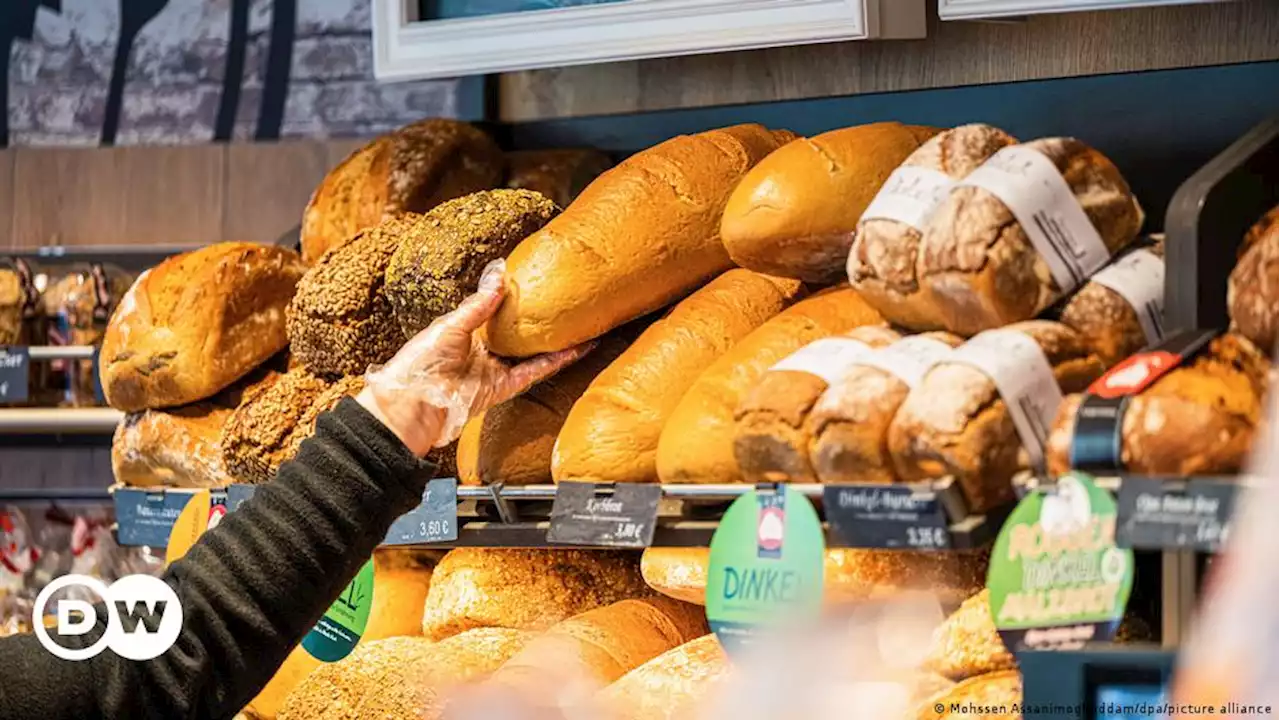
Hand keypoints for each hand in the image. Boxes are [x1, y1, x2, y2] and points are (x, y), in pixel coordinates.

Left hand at [357, 259, 593, 456]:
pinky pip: (534, 372)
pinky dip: (556, 361)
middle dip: (542, 321)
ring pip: (533, 353)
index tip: (538, 282)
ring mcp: (495, 370)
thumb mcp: (448, 326)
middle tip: (567, 304)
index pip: (497, 312)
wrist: (412, 406)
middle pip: (519, 333)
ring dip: (558, 342)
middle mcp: (484, 350)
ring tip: (583, 327)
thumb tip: (500, 276)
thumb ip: (478, 306)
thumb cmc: (419, 365)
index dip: (516, 298)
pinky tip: (575, 350)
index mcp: (466, 332)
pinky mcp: (504, 388)